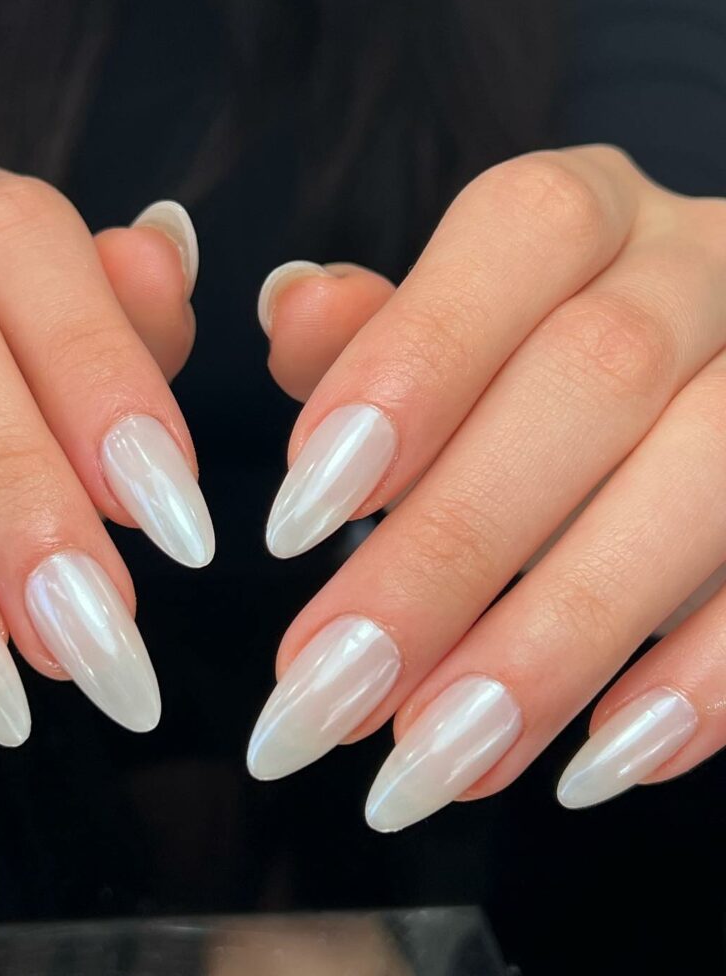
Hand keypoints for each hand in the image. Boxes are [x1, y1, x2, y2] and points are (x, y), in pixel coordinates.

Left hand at [247, 145, 725, 826]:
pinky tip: (599, 761)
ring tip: (437, 755)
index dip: (409, 367)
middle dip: (449, 553)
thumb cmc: (522, 369)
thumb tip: (292, 305)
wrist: (689, 386)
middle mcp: (704, 266)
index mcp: (586, 214)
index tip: (296, 521)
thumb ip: (368, 334)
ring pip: (707, 479)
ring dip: (558, 638)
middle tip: (329, 688)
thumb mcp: (442, 335)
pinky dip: (705, 677)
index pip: (517, 233)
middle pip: (595, 379)